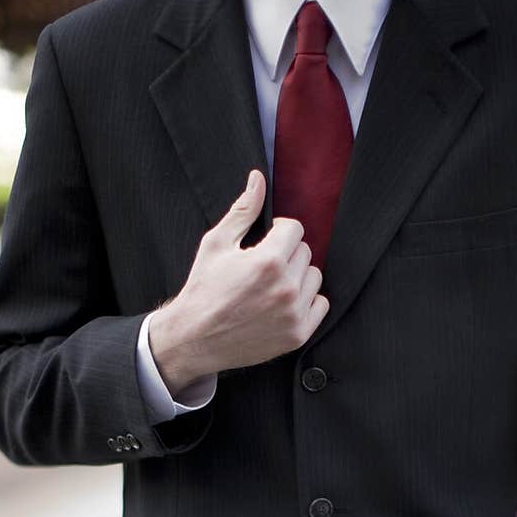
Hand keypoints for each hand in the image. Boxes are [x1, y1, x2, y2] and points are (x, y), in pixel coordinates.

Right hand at [148, 169, 328, 396]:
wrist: (195, 338)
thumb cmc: (203, 289)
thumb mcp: (217, 244)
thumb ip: (243, 211)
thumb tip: (258, 179)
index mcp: (268, 261)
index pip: (295, 229)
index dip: (278, 232)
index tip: (264, 244)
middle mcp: (286, 287)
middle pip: (305, 252)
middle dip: (286, 254)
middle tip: (263, 268)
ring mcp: (294, 313)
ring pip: (314, 277)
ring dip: (297, 277)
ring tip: (272, 286)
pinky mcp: (298, 334)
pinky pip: (320, 305)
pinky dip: (306, 302)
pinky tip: (283, 303)